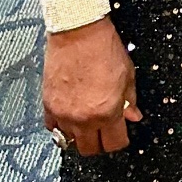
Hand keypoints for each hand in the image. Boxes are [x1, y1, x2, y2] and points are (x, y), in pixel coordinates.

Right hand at [43, 15, 141, 154]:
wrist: (78, 31)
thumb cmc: (104, 47)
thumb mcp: (128, 74)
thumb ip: (130, 100)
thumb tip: (133, 115)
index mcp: (107, 111)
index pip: (114, 144)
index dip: (120, 140)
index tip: (121, 134)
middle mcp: (83, 118)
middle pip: (90, 149)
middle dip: (99, 143)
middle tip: (104, 131)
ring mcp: (63, 113)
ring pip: (69, 141)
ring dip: (79, 135)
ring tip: (87, 122)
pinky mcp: (47, 104)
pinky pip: (52, 127)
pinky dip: (60, 126)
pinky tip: (69, 115)